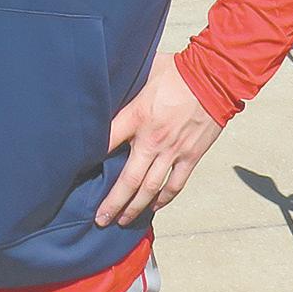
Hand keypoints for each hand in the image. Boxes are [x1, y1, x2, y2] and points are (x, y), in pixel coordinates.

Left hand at [95, 54, 222, 226]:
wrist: (216, 76)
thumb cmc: (177, 70)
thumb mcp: (142, 72)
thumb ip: (124, 83)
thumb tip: (104, 78)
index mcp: (136, 116)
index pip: (106, 142)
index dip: (90, 158)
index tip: (76, 173)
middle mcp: (152, 139)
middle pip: (128, 179)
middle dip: (113, 202)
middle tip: (100, 220)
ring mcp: (173, 150)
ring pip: (151, 188)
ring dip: (136, 207)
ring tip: (122, 221)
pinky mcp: (192, 155)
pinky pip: (176, 183)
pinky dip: (164, 198)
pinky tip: (154, 207)